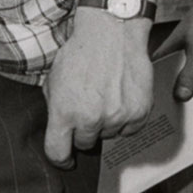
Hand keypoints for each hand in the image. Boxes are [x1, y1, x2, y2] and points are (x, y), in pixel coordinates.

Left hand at [42, 10, 152, 166]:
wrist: (111, 35)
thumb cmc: (80, 53)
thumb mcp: (53, 80)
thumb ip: (55, 107)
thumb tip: (59, 128)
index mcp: (64, 112)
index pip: (58, 152)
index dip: (60, 158)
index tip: (65, 158)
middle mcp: (90, 119)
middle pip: (85, 144)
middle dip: (83, 131)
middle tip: (86, 110)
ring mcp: (117, 118)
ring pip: (108, 136)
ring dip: (105, 123)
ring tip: (103, 96)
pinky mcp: (138, 114)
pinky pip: (129, 130)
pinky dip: (124, 119)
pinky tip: (118, 98)